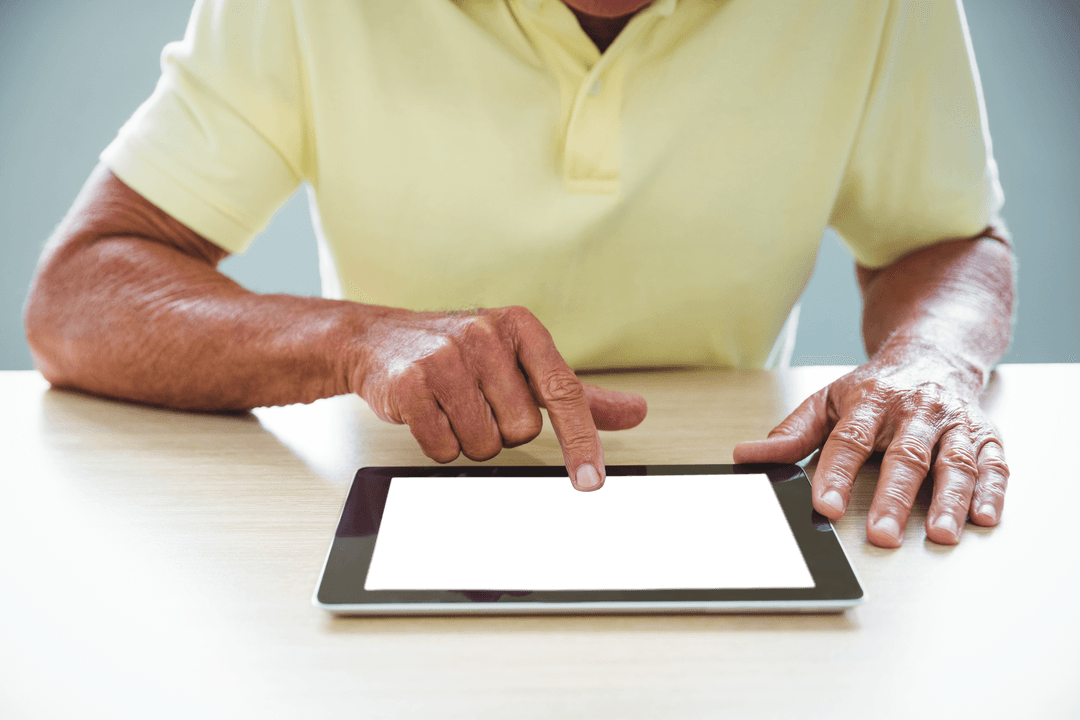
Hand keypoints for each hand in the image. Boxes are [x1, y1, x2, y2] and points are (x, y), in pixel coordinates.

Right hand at [350, 305, 646, 490]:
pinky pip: (444, 448)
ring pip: (483, 444)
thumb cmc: (463, 354)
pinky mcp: (410, 384)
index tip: (592, 482)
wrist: (381, 339)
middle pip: (522, 430)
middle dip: (503, 431)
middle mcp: (485, 335)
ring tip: (453, 406)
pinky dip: (440, 443)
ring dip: (471, 439)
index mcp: (522, 327)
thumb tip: (635, 412)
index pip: (564, 393)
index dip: (580, 442)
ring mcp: (445, 358)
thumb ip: (578, 394)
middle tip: (481, 404)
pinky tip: (429, 413)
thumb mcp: (522, 363)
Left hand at [733, 354, 1007, 546]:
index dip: (836, 474)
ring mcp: (953, 422)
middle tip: (882, 534)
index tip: (825, 506)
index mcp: (871, 400)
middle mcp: (916, 410)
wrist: (933, 353)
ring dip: (949, 500)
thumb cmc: (877, 387)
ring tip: (940, 534)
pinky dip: (993, 492)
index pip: (849, 440)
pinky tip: (983, 518)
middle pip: (905, 456)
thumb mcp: (827, 401)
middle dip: (893, 498)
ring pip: (954, 462)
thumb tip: (747, 456)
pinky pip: (994, 464)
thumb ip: (791, 433)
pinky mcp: (986, 435)